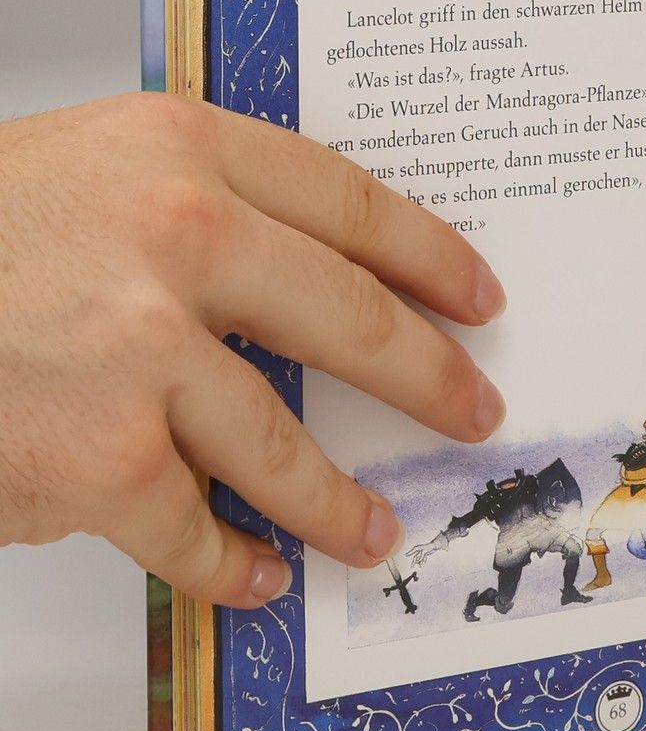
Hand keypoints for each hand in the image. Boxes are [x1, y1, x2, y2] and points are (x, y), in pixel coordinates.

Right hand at [0, 94, 506, 607]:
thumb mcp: (82, 169)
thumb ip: (196, 206)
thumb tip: (308, 278)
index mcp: (180, 152)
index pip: (352, 203)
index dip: (432, 256)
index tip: (479, 296)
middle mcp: (178, 241)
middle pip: (353, 319)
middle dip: (430, 377)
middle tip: (471, 410)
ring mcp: (142, 355)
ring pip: (286, 447)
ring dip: (339, 503)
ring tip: (371, 530)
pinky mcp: (100, 460)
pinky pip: (195, 531)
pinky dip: (229, 565)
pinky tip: (251, 578)